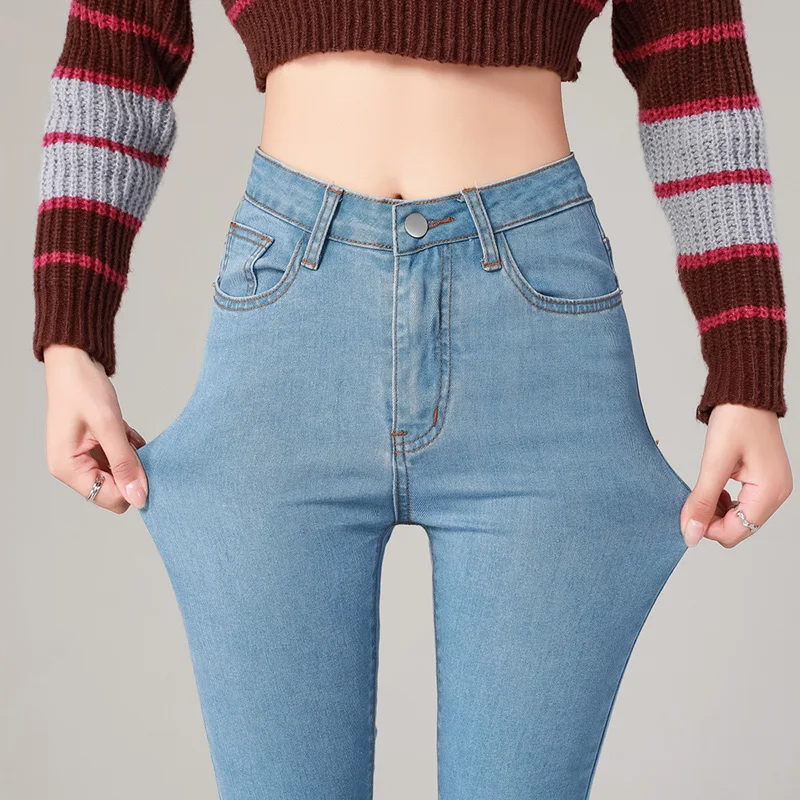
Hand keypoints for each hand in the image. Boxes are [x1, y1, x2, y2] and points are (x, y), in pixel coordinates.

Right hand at [43, 344, 148, 512]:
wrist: (74, 362)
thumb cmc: (83, 389)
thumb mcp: (109, 427)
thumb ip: (124, 463)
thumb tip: (138, 497)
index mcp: (68, 468)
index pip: (108, 499)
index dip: (132, 487)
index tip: (147, 466)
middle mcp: (72, 468)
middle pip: (115, 489)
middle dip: (131, 470)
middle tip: (136, 445)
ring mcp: (82, 458)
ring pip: (119, 473)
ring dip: (130, 457)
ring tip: (126, 434)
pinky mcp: (92, 448)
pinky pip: (119, 458)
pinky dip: (128, 447)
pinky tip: (126, 431)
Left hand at [680, 404, 792, 547]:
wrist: (745, 394)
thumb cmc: (735, 420)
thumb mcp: (714, 463)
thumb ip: (703, 501)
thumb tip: (692, 534)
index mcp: (769, 493)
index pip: (736, 533)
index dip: (707, 529)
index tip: (687, 514)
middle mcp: (776, 494)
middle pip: (739, 529)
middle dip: (713, 520)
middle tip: (695, 498)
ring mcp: (773, 488)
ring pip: (740, 518)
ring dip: (718, 511)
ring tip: (705, 489)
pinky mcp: (764, 480)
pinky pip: (743, 504)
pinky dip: (725, 501)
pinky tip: (715, 486)